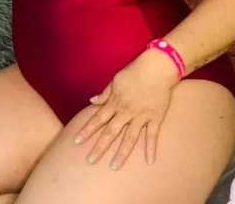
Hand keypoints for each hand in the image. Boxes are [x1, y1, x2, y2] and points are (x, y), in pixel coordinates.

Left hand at [73, 50, 178, 170]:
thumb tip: (91, 101)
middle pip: (110, 132)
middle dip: (99, 146)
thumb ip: (104, 93)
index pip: (97, 119)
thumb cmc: (135, 71)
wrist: (157, 67)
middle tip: (90, 160)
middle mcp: (126, 111)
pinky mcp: (155, 117)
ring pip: (130, 138)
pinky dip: (151, 148)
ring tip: (114, 166)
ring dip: (121, 153)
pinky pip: (152, 135)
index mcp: (115, 102)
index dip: (87, 130)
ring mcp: (141, 116)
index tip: (77, 141)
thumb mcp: (116, 80)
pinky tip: (149, 161)